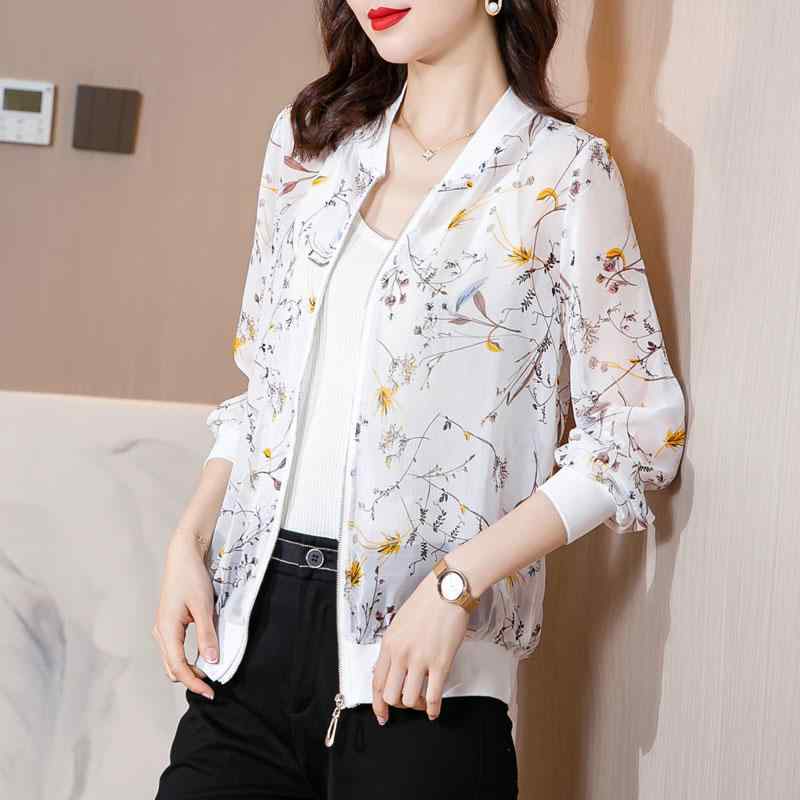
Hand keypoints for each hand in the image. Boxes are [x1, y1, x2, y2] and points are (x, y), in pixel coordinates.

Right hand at [152, 531, 219, 699]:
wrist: (183, 555)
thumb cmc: (191, 577)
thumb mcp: (204, 606)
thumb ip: (207, 635)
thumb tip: (212, 662)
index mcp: (166, 630)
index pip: (178, 667)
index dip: (194, 683)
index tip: (210, 692)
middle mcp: (161, 632)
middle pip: (172, 668)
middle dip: (191, 678)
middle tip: (213, 682)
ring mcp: (163, 628)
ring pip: (173, 659)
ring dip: (189, 668)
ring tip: (210, 669)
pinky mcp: (170, 623)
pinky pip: (175, 648)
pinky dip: (187, 657)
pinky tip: (202, 654)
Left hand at [371, 568, 469, 723]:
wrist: (448, 590)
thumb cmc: (426, 602)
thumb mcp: (399, 623)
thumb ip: (392, 647)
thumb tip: (387, 669)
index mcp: (389, 643)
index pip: (377, 682)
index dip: (378, 704)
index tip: (382, 714)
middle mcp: (401, 654)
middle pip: (390, 695)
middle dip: (397, 705)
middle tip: (406, 704)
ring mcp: (420, 660)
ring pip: (409, 699)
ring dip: (416, 705)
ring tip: (422, 701)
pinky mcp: (440, 663)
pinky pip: (433, 696)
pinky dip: (432, 709)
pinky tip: (434, 710)